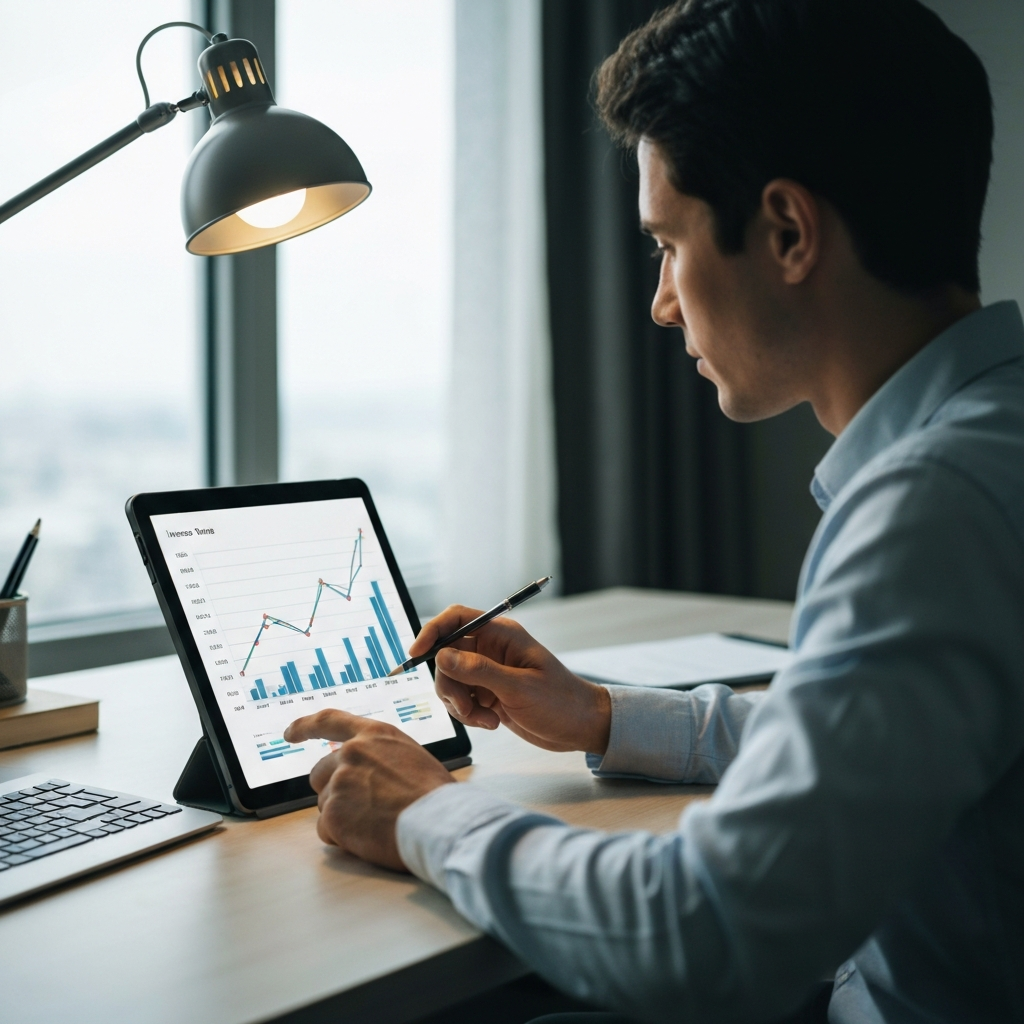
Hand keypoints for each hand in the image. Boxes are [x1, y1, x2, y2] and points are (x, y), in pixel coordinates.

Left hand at [283, 709, 452, 870]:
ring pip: (325, 804)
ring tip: (376, 823)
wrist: (439, 823)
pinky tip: (369, 837)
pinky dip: (343, 838)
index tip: (289, 733)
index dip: (304, 726)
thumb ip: (380, 757)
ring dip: (343, 817)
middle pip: (321, 773)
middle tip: (363, 808)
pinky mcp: (333, 813)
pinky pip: (326, 830)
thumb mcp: (410, 756)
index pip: (329, 720)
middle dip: (335, 791)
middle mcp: (352, 752)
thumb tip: (368, 772)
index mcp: (374, 734)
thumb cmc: (435, 795)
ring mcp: (339, 782)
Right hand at [409, 606, 610, 753]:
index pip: (457, 619)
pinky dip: (468, 714)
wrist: (580, 728)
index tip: (417, 653)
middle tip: (467, 708)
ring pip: (449, 681)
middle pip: (446, 655)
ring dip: (459, 704)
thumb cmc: (560, 702)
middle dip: (449, 684)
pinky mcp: (487, 693)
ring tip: (486, 720)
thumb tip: (442, 656)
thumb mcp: (519, 688)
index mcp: (501, 635)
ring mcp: (487, 672)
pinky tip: (492, 723)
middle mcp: (491, 650)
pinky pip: (460, 699)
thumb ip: (479, 671)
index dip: (432, 631)